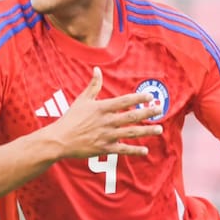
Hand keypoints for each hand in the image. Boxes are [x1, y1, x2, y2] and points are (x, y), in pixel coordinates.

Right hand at [47, 67, 163, 157]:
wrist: (59, 140)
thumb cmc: (70, 119)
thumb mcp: (82, 100)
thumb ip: (93, 85)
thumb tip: (97, 69)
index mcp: (102, 108)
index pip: (125, 101)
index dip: (139, 98)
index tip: (150, 96)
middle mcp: (107, 121)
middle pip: (132, 116)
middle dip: (148, 113)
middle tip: (160, 109)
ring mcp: (107, 135)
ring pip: (131, 133)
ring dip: (147, 131)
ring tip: (159, 129)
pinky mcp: (105, 149)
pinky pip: (123, 149)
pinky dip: (135, 150)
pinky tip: (145, 150)